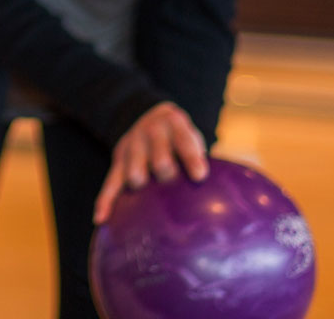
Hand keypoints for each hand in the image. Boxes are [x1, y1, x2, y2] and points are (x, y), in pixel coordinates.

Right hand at [92, 101, 207, 223]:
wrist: (144, 114)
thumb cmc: (178, 137)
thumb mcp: (190, 134)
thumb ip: (202, 157)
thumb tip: (231, 184)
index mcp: (174, 125)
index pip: (184, 141)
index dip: (192, 158)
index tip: (201, 176)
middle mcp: (151, 133)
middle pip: (158, 156)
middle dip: (165, 171)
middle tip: (171, 183)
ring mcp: (132, 147)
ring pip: (133, 169)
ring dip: (139, 182)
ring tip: (144, 199)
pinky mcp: (118, 161)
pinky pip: (110, 182)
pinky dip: (105, 200)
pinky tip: (101, 219)